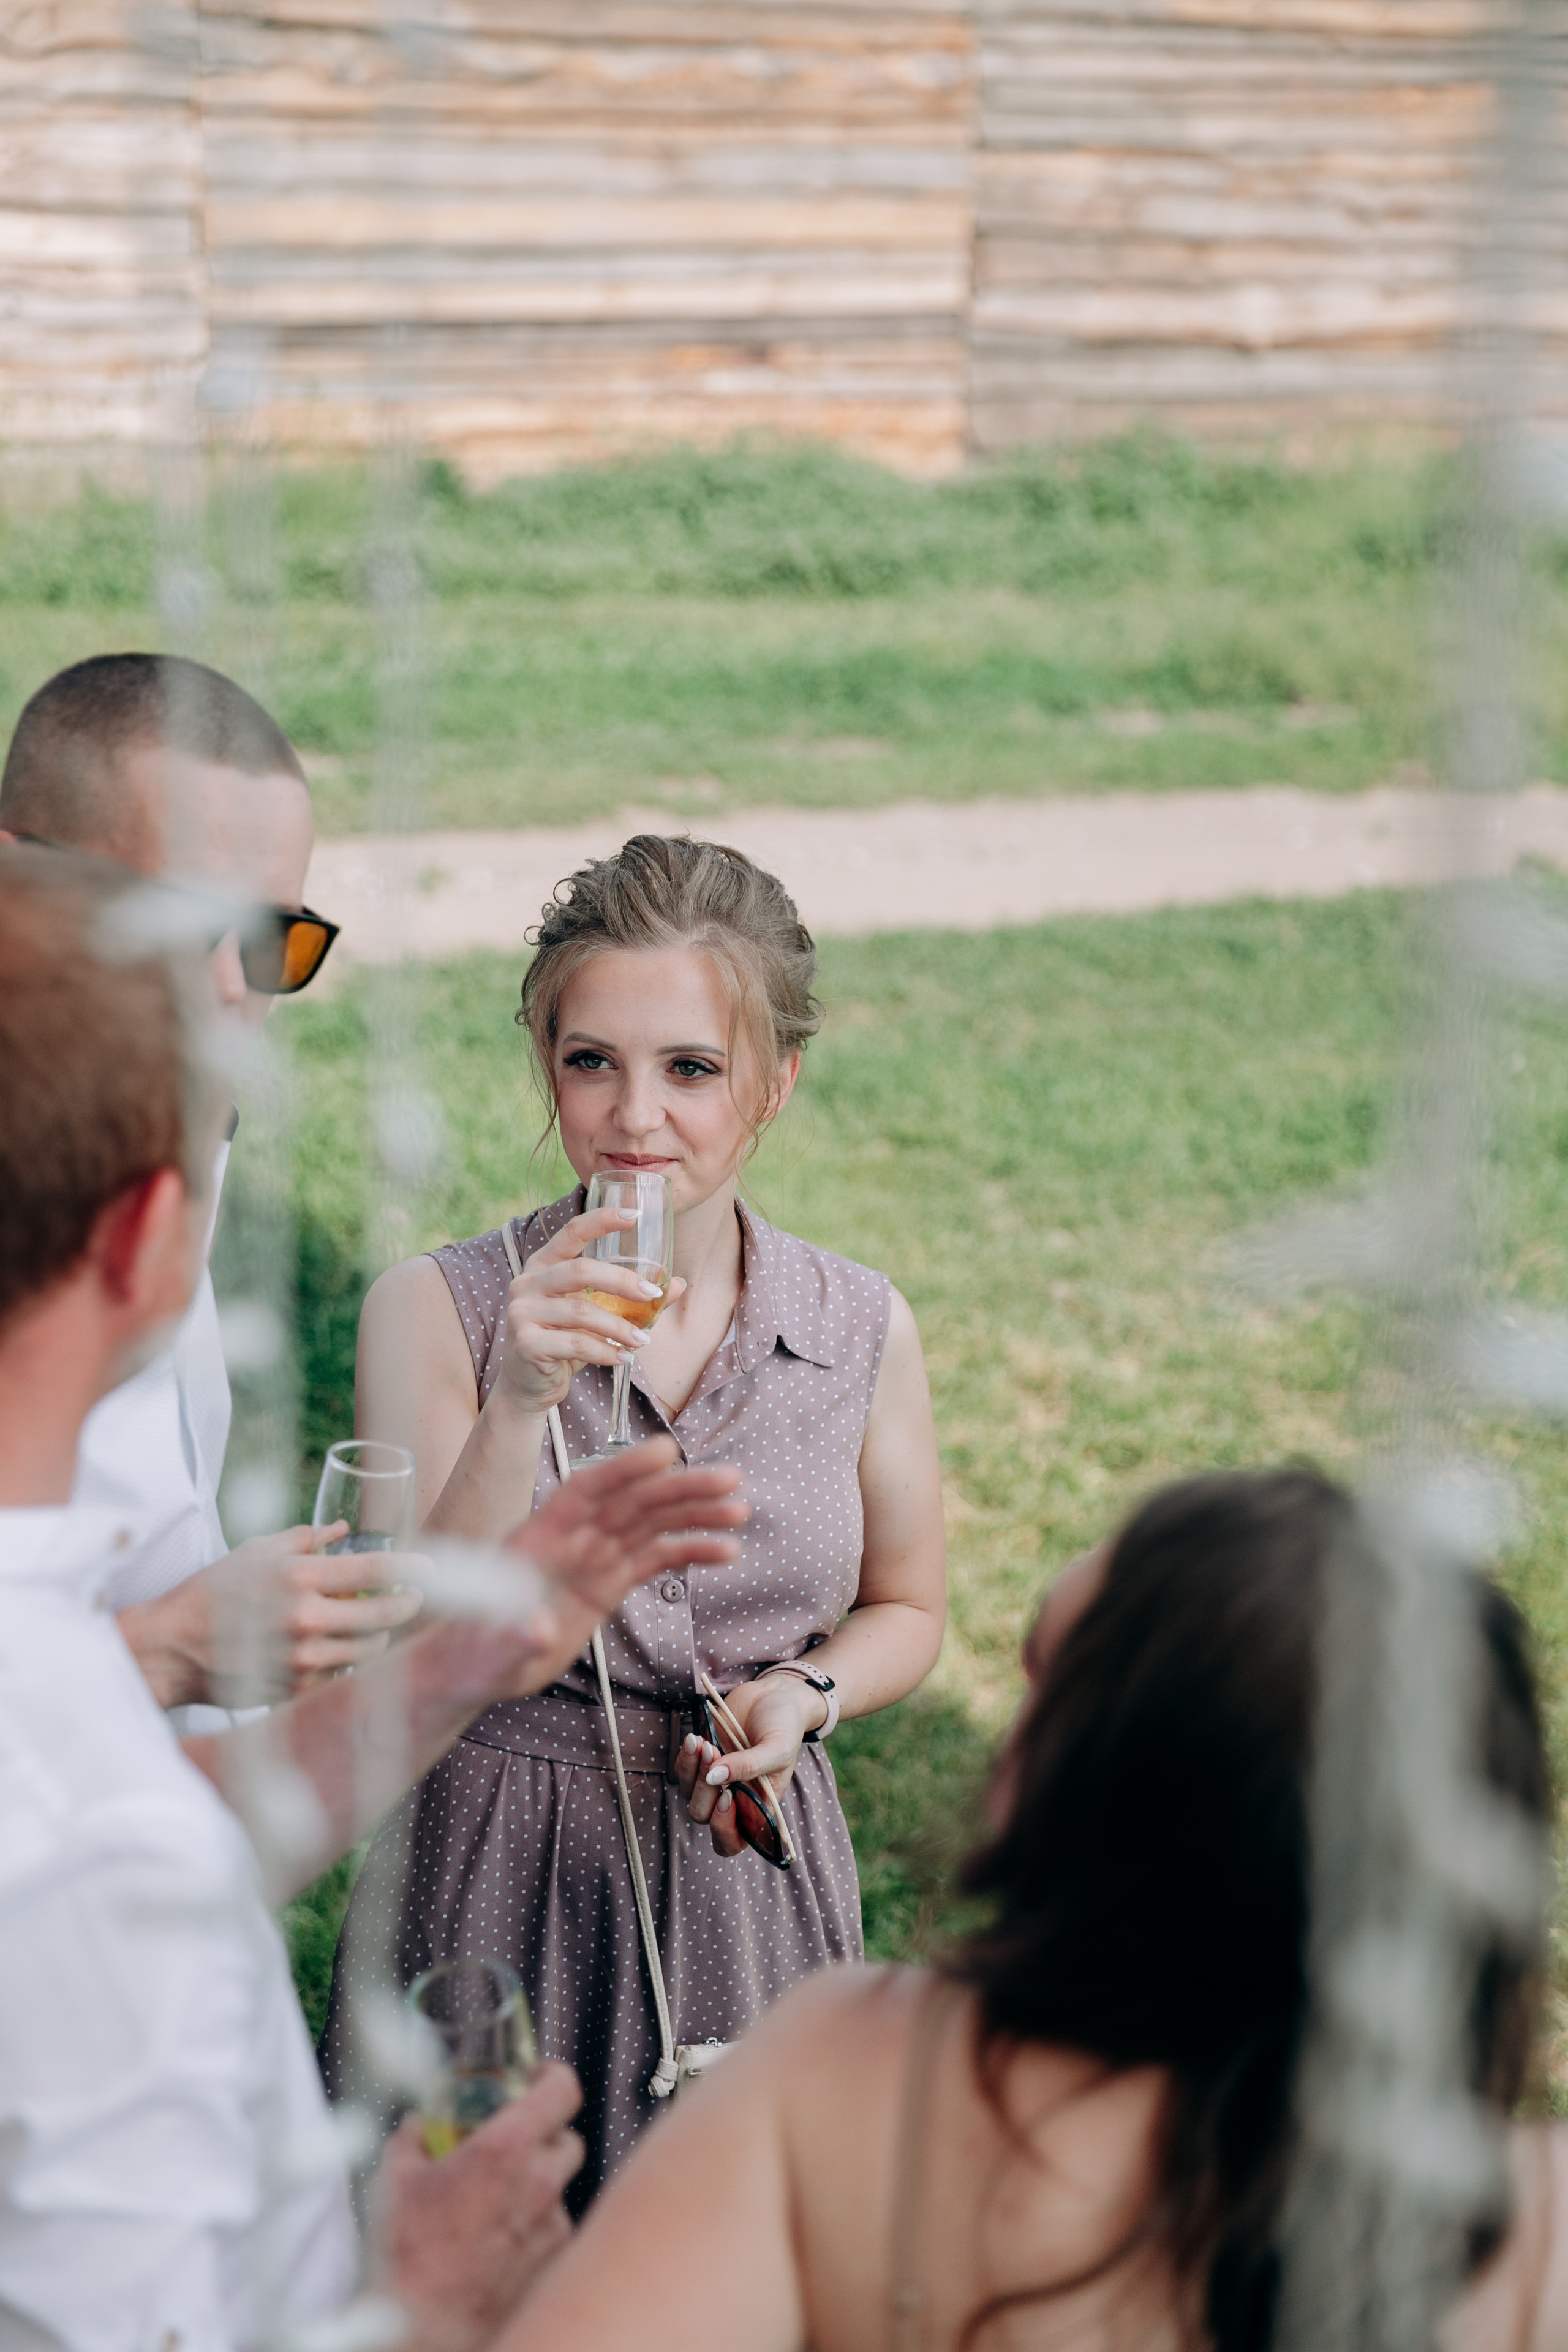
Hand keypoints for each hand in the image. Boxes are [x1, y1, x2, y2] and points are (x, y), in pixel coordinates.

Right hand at [117, 1523, 424, 1709]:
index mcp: (298, 1577)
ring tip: (375, 1624)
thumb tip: (343, 1528)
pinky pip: (341, 1674)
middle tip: (414, 1598)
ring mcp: (302, 1658)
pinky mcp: (296, 1690)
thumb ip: (304, 1538)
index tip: (430, 1569)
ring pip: (370, 1649)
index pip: (375, 1570)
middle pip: (384, 1614)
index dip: (411, 1569)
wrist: (174, 1648)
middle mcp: (305, 1618)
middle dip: (406, 1605)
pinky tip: (339, 1650)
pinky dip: (346, 1661)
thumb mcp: (255, 1552)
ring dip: (379, 1636)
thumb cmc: (213, 1592)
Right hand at [373, 2063, 583, 2351]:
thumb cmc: (408, 2256)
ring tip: (496, 2201)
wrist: (423, 2329)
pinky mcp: (553, 2262)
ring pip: (561, 2187)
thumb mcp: (396, 2179)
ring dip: (538, 2184)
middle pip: (569, 2138)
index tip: (534, 2078)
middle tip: (514, 2142)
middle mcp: (540, 2183)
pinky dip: (534, 2225)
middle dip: (545, 2135)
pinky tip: (500, 2238)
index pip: (563, 2088)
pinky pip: (554, 2228)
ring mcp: (552, 2226)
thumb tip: (417, 2121)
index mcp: (507, 2148)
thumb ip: (412, 2136)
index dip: (552, 2075)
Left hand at [405, 1438, 747, 1711]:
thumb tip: (538, 1628)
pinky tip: (724, 1551)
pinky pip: (653, 1559)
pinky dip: (688, 1552)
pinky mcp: (606, 1583)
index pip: (586, 1492)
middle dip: (679, 1489)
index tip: (665, 1452)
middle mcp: (571, 1540)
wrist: (472, 1667)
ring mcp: (592, 1559)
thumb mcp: (487, 1653)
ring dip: (694, 1514)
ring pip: (649, 1525)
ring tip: (738, 1510)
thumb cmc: (471, 1653)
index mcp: (538, 1540)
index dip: (624, 1469)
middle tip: (728, 1481)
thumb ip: (513, 1637)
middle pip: (630, 1503)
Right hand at [493, 1204, 686, 1418]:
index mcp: (542, 1266)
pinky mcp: (526, 1343)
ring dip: (619, 1327)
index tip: (633, 1215)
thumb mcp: (596, 1314)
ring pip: (581, 1311)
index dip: (601, 1220)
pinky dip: (605, 1351)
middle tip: (653, 1294)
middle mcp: (527, 1283)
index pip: (571, 1233)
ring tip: (644, 1341)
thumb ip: (630, 1298)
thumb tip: (678, 1284)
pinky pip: (575, 1344)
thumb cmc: (564, 1343)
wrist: (527, 1385)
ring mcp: (521, 1313)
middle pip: (580, 1270)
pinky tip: (624, 1358)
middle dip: (622, 1281)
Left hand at [675, 1673, 824, 1859]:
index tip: (727, 1797)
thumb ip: (750, 1765)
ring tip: (706, 1743)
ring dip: (693, 1770)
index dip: (723, 1829)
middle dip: (704, 1790)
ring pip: (689, 1794)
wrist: (774, 1695)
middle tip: (715, 1754)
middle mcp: (734, 1799)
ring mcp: (715, 1780)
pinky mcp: (701, 1760)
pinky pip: (682, 1771)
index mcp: (757, 1807)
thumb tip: (715, 1778)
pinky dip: (685, 1757)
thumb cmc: (784, 1726)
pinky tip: (695, 1739)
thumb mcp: (778, 1748)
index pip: (732, 1841)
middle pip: (704, 1816)